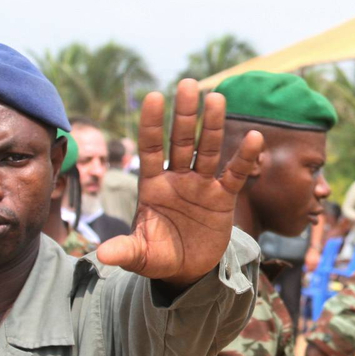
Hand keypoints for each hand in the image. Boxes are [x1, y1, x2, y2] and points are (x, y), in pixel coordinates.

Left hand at [97, 79, 262, 286]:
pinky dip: (243, 157)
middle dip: (184, 114)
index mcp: (152, 186)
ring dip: (212, 125)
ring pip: (206, 150)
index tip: (154, 97)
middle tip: (187, 84)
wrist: (187, 271)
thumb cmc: (159, 256)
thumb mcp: (140, 255)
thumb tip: (101, 255)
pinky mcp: (223, 197)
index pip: (150, 149)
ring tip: (216, 97)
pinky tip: (253, 136)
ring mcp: (201, 185)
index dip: (152, 125)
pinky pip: (235, 174)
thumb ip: (125, 250)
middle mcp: (176, 179)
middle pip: (180, 141)